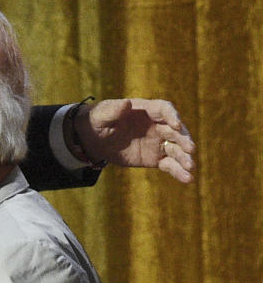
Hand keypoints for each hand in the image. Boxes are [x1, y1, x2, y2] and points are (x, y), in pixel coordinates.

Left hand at [75, 98, 195, 182]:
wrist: (93, 139)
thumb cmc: (99, 121)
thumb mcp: (102, 115)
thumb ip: (113, 110)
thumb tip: (126, 103)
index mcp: (147, 110)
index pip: (165, 109)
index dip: (172, 116)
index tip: (176, 125)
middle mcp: (157, 125)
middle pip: (175, 131)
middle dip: (184, 139)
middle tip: (190, 149)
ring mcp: (158, 142)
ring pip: (175, 149)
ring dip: (184, 157)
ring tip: (190, 167)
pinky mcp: (155, 158)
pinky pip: (169, 164)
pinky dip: (178, 171)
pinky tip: (187, 179)